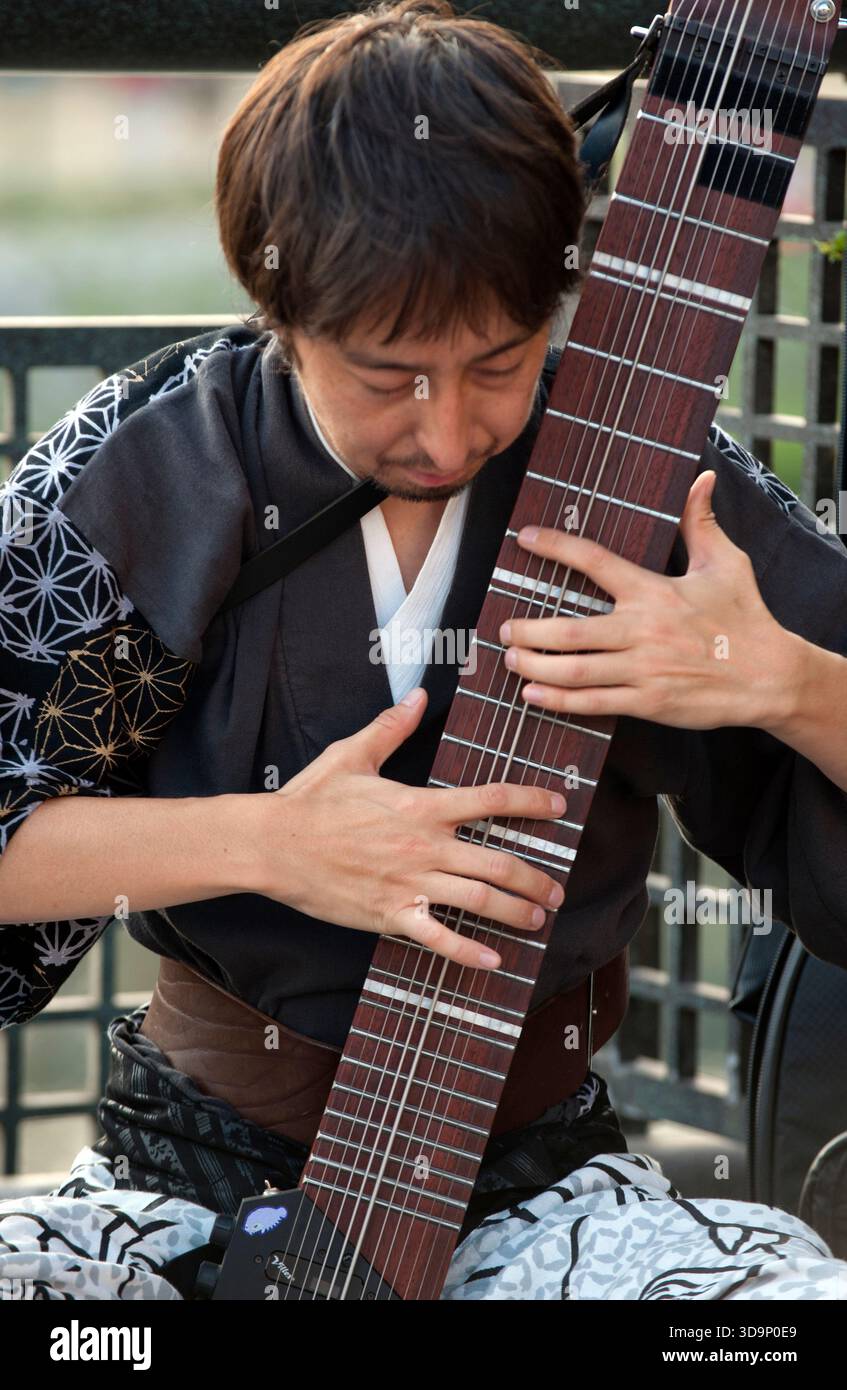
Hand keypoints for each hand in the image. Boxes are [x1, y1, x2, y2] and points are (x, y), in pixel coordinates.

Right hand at [254, 687, 565, 969]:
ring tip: (538, 918)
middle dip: (536, 878)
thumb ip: (391, 728)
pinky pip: (438, 937)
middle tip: (557, 889)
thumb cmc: (311, 800)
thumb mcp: (352, 755)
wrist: (273, 845)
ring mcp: (409, 883)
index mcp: (420, 806)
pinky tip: (494, 961)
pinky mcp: (390, 913)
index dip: (531, 801)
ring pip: (479, 900)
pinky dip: (469, 952)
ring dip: (516, 911)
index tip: (559, 807)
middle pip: (498, 862)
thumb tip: (417, 698)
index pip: (490, 799)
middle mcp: (424, 846)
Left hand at [499, 470, 795, 731]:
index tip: (524, 539)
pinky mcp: (648, 701)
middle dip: (529, 629)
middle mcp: (643, 630)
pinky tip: (532, 694)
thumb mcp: (726, 564)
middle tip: (504, 626)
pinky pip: (593, 702)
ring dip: (535, 664)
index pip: (595, 561)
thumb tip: (701, 479)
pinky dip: (558, 700)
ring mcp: (644, 669)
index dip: (556, 548)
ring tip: (510, 657)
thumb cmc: (746, 618)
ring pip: (575, 669)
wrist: (771, 677)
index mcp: (654, 591)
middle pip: (570, 630)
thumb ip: (701, 523)